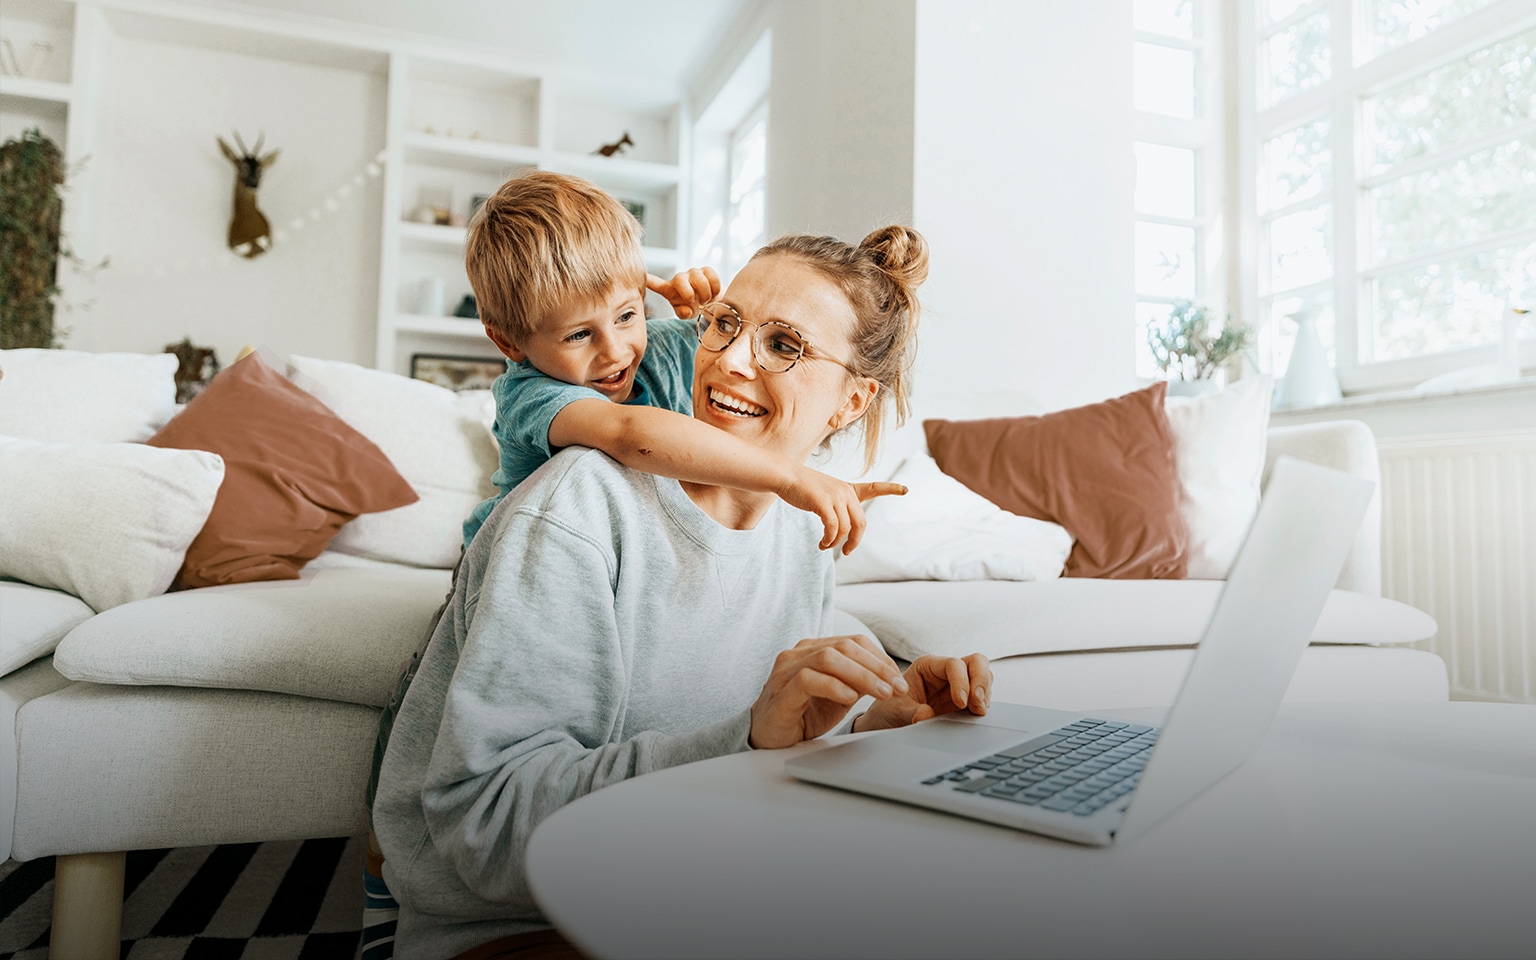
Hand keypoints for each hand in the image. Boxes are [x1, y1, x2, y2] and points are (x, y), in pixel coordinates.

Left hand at [646, 267, 720, 318]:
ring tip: (706, 300)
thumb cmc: (695, 308)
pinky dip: (714, 288)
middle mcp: (680, 279)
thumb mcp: (687, 314)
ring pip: (698, 278)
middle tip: (696, 302)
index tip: (643, 277)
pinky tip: (714, 294)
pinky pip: (711, 276)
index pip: (656, 284)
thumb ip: (683, 313)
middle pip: (679, 279)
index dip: (650, 280)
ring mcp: (693, 273)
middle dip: (688, 293)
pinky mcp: (706, 270)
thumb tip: (686, 309)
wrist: (713, 303)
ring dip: (705, 293)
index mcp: (670, 290)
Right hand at [750, 635, 908, 748]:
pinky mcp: (781, 692)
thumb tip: (889, 677)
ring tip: (881, 693)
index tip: (899, 679)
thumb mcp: (839, 694)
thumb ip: (858, 681)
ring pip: (828, 658)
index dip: (880, 658)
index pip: (853, 641)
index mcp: (814, 649)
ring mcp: (786, 671)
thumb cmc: (803, 713)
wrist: (770, 736)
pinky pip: (808, 680)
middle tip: (897, 688)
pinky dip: (834, 686)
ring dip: (862, 675)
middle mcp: (799, 653)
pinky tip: (850, 698)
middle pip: (844, 646)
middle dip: (877, 667)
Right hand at [778, 465, 906, 554]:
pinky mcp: (823, 502)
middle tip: (847, 552)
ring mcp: (835, 496)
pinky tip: (822, 543)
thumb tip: (840, 534)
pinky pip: (832, 528)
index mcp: (848, 489)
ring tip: (825, 546)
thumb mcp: (825, 495)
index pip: (873, 487)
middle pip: (860, 523)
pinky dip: (829, 540)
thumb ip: (837, 510)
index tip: (906, 489)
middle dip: (854, 541)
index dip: (890, 489)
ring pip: (845, 529)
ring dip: (836, 543)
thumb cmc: (803, 488)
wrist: (786, 476)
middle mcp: (845, 492)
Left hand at [854, 654, 992, 732]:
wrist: (888, 725)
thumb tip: (926, 715)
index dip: (961, 681)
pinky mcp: (964, 700)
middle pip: (977, 662)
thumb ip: (910, 712)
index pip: (954, 664)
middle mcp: (945, 672)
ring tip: (977, 712)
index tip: (960, 702)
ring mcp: (958, 685)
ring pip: (984, 676)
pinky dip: (984, 704)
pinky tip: (976, 715)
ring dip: (985, 693)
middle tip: (978, 704)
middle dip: (981, 681)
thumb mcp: (895, 712)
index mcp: (927, 666)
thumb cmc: (889, 711)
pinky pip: (983, 696)